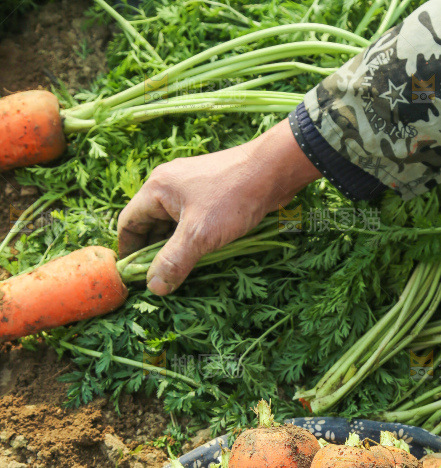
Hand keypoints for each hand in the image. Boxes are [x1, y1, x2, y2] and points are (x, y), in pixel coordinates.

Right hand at [117, 118, 321, 294]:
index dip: (128, 251)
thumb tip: (154, 287)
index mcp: (157, 189)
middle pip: (149, 224)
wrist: (273, 170)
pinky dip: (189, 240)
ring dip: (173, 248)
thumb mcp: (199, 235)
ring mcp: (190, 189)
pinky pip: (190, 221)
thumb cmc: (233, 198)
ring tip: (177, 274)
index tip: (134, 277)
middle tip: (158, 281)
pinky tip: (198, 257)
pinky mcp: (210, 195)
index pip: (129, 223)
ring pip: (171, 224)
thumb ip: (174, 261)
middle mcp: (169, 186)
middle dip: (152, 253)